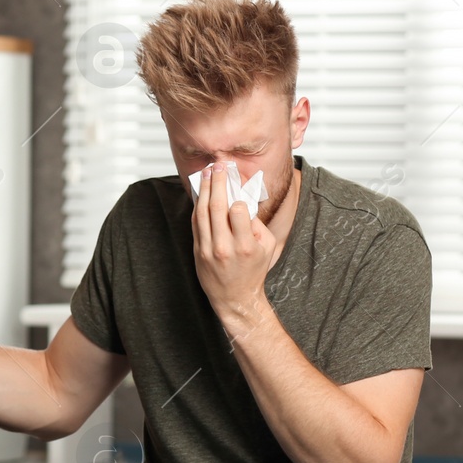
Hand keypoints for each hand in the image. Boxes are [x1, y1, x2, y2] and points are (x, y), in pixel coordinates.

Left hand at [192, 162, 278, 332]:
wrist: (235, 297)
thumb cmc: (254, 269)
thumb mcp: (267, 246)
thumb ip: (257, 223)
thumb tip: (243, 197)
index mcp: (245, 246)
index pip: (237, 211)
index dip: (236, 196)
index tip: (236, 182)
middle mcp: (224, 247)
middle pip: (216, 207)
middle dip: (217, 182)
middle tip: (217, 165)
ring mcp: (208, 250)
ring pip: (202, 213)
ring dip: (204, 190)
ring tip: (207, 173)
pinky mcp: (198, 251)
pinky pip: (195, 223)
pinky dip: (197, 205)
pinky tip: (201, 192)